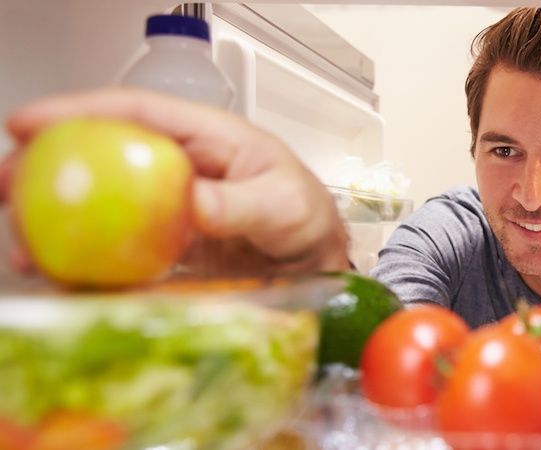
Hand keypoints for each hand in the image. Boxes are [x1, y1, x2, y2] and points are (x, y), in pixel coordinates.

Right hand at [0, 87, 351, 277]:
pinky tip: (64, 273)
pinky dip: (86, 257)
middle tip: (6, 185)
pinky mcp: (162, 241)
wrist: (311, 259)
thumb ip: (241, 203)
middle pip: (102, 151)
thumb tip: (191, 203)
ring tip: (26, 243)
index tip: (29, 122)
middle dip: (47, 162)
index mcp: (206, 137)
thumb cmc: (305, 215)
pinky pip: (115, 243)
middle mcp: (178, 165)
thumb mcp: (284, 203)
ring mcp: (165, 204)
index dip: (79, 110)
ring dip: (57, 216)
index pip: (136, 111)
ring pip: (99, 198)